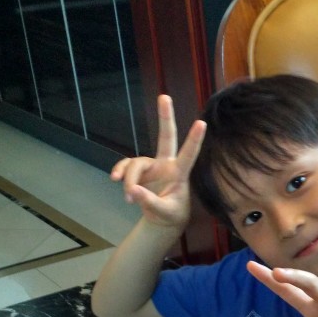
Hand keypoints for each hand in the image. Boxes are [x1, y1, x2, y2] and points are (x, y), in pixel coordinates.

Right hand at [110, 95, 205, 228]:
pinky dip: (120, 172)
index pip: (189, 155)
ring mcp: (152, 166)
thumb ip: (149, 202)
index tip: (202, 123)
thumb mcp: (164, 213)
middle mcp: (167, 165)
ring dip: (129, 180)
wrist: (161, 220)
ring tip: (129, 199)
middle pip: (166, 137)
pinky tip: (115, 180)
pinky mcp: (139, 170)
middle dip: (165, 117)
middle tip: (165, 96)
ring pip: (135, 164)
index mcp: (179, 174)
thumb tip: (132, 190)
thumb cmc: (170, 215)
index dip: (194, 140)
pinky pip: (125, 166)